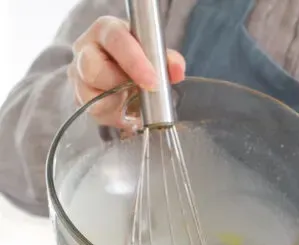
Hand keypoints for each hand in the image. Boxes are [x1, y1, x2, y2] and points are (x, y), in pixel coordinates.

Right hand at [70, 16, 185, 124]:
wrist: (120, 71)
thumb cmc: (138, 57)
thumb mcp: (154, 54)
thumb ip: (168, 60)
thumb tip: (177, 71)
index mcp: (106, 31)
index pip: (116, 40)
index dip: (135, 62)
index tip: (153, 82)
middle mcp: (85, 49)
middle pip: (92, 67)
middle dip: (120, 84)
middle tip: (143, 92)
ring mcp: (78, 74)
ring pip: (89, 93)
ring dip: (115, 102)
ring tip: (132, 100)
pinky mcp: (79, 96)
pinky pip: (95, 111)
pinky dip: (114, 116)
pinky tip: (126, 110)